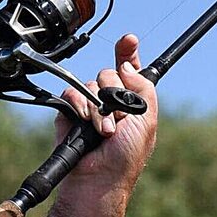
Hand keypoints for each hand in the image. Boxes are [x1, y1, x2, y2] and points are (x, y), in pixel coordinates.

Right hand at [54, 33, 157, 204]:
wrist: (98, 177)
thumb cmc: (125, 157)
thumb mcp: (146, 120)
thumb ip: (143, 89)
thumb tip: (127, 64)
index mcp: (132, 101)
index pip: (130, 70)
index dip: (128, 53)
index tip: (129, 39)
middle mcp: (111, 100)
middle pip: (110, 73)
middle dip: (114, 94)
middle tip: (118, 120)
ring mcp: (90, 105)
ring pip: (91, 83)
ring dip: (99, 108)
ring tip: (103, 131)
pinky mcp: (70, 111)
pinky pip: (71, 92)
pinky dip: (78, 104)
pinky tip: (84, 121)